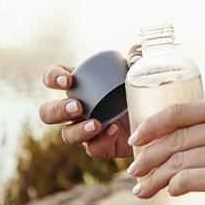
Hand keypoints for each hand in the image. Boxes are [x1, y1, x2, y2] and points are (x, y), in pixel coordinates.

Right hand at [37, 41, 142, 158]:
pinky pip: (92, 149)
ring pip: (67, 135)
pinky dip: (101, 141)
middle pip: (48, 112)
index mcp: (79, 84)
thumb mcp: (138, 70)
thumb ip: (136, 56)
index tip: (67, 81)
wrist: (157, 118)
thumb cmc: (140, 88)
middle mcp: (77, 108)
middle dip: (57, 110)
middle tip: (77, 107)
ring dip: (77, 131)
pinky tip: (113, 130)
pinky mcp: (101, 147)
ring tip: (96, 124)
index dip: (52, 78)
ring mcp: (86, 130)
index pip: (52, 77)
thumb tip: (135, 57)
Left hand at [126, 98, 204, 204]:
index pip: (182, 111)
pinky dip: (173, 186)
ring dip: (155, 178)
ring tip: (143, 189)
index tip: (135, 140)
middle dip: (149, 157)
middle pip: (178, 138)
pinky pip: (187, 179)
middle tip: (134, 172)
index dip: (153, 125)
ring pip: (179, 162)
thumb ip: (201, 130)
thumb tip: (149, 137)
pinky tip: (170, 192)